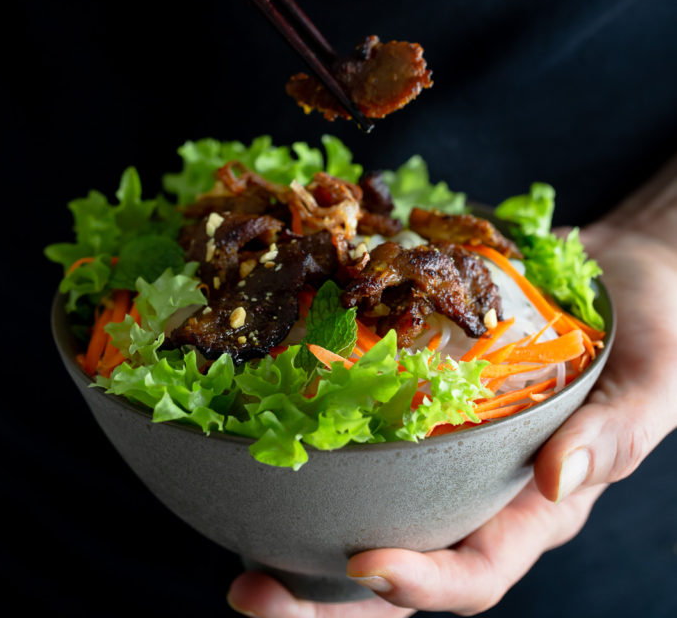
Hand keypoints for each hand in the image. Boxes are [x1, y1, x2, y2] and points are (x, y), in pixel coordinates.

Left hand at [227, 158, 676, 616]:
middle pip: (400, 569)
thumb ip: (613, 436)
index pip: (475, 571)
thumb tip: (555, 482)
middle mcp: (480, 495)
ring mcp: (446, 457)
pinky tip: (262, 445)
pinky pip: (368, 444)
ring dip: (300, 545)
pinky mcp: (421, 409)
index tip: (363, 564)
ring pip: (368, 518)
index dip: (421, 582)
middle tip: (250, 595)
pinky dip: (317, 456)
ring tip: (232, 555)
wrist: (627, 282)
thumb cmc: (655, 338)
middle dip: (325, 601)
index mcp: (535, 510)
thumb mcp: (650, 386)